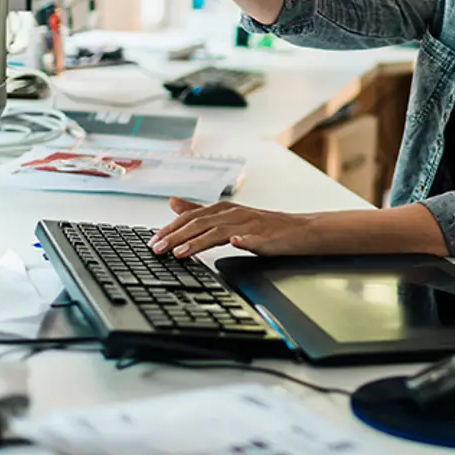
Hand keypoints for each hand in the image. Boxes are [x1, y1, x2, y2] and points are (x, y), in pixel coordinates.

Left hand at [150, 198, 320, 257]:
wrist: (301, 230)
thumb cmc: (265, 225)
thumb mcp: (228, 215)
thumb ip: (200, 210)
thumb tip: (172, 202)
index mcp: (224, 209)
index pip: (191, 217)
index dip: (171, 228)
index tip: (153, 241)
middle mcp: (235, 214)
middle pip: (201, 223)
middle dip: (177, 237)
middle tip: (158, 249)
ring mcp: (252, 225)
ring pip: (221, 231)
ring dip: (199, 242)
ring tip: (182, 252)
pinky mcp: (268, 237)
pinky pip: (255, 238)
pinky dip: (244, 239)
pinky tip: (235, 243)